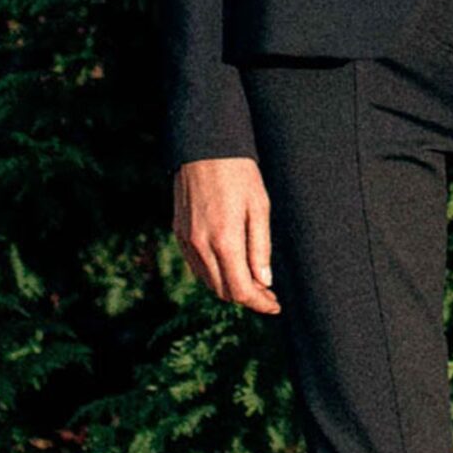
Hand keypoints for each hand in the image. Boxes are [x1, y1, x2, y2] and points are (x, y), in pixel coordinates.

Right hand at [173, 156, 281, 313]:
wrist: (204, 147)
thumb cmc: (239, 174)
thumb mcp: (260, 208)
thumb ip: (260, 248)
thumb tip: (263, 281)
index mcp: (225, 240)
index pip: (240, 290)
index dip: (259, 303)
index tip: (274, 305)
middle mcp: (200, 245)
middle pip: (223, 291)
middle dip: (246, 297)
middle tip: (267, 293)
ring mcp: (186, 240)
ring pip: (208, 281)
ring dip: (229, 287)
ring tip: (251, 280)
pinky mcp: (178, 232)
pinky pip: (196, 265)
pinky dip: (213, 273)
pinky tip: (230, 265)